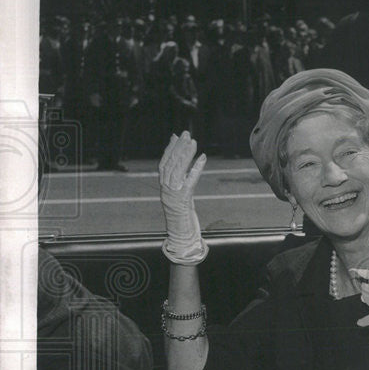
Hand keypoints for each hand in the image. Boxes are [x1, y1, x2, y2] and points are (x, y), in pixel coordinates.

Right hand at [159, 131, 207, 264]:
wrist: (181, 237)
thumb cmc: (183, 218)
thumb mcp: (180, 198)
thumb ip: (180, 184)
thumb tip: (184, 169)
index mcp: (164, 187)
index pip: (165, 164)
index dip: (170, 149)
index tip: (176, 136)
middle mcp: (166, 189)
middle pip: (171, 163)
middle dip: (178, 147)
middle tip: (187, 133)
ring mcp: (173, 194)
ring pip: (178, 170)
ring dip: (186, 154)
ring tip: (193, 142)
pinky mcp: (183, 200)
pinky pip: (190, 181)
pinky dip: (196, 168)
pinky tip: (203, 158)